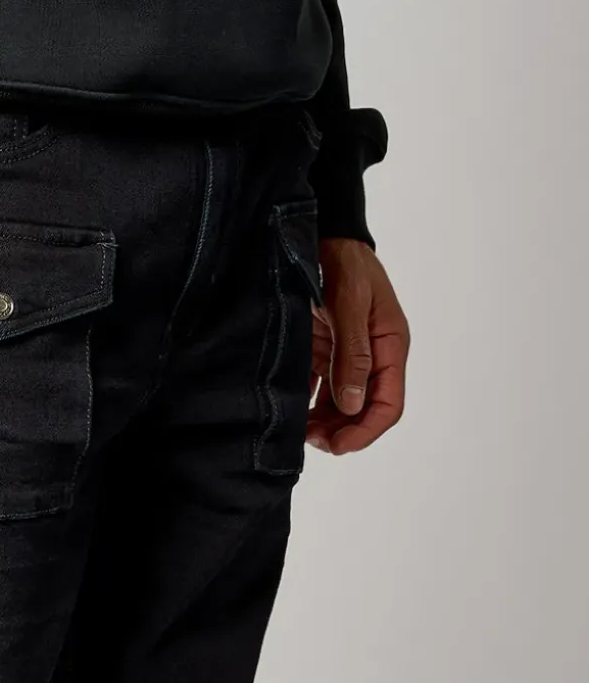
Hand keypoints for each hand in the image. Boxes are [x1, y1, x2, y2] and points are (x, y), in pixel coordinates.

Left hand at [308, 241, 409, 454]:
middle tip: (310, 443)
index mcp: (390, 346)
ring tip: (298, 434)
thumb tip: (353, 404)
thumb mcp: (350, 305)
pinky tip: (292, 417)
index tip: (339, 446)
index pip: (388, 404)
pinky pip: (320, 391)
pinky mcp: (325, 353)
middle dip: (342, 432)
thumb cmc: (343, 263)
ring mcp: (348, 357)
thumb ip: (352, 354)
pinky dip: (309, 407)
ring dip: (323, 425)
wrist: (324, 236)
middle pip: (364, 410)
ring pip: (341, 406)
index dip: (366, 431)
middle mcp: (373, 357)